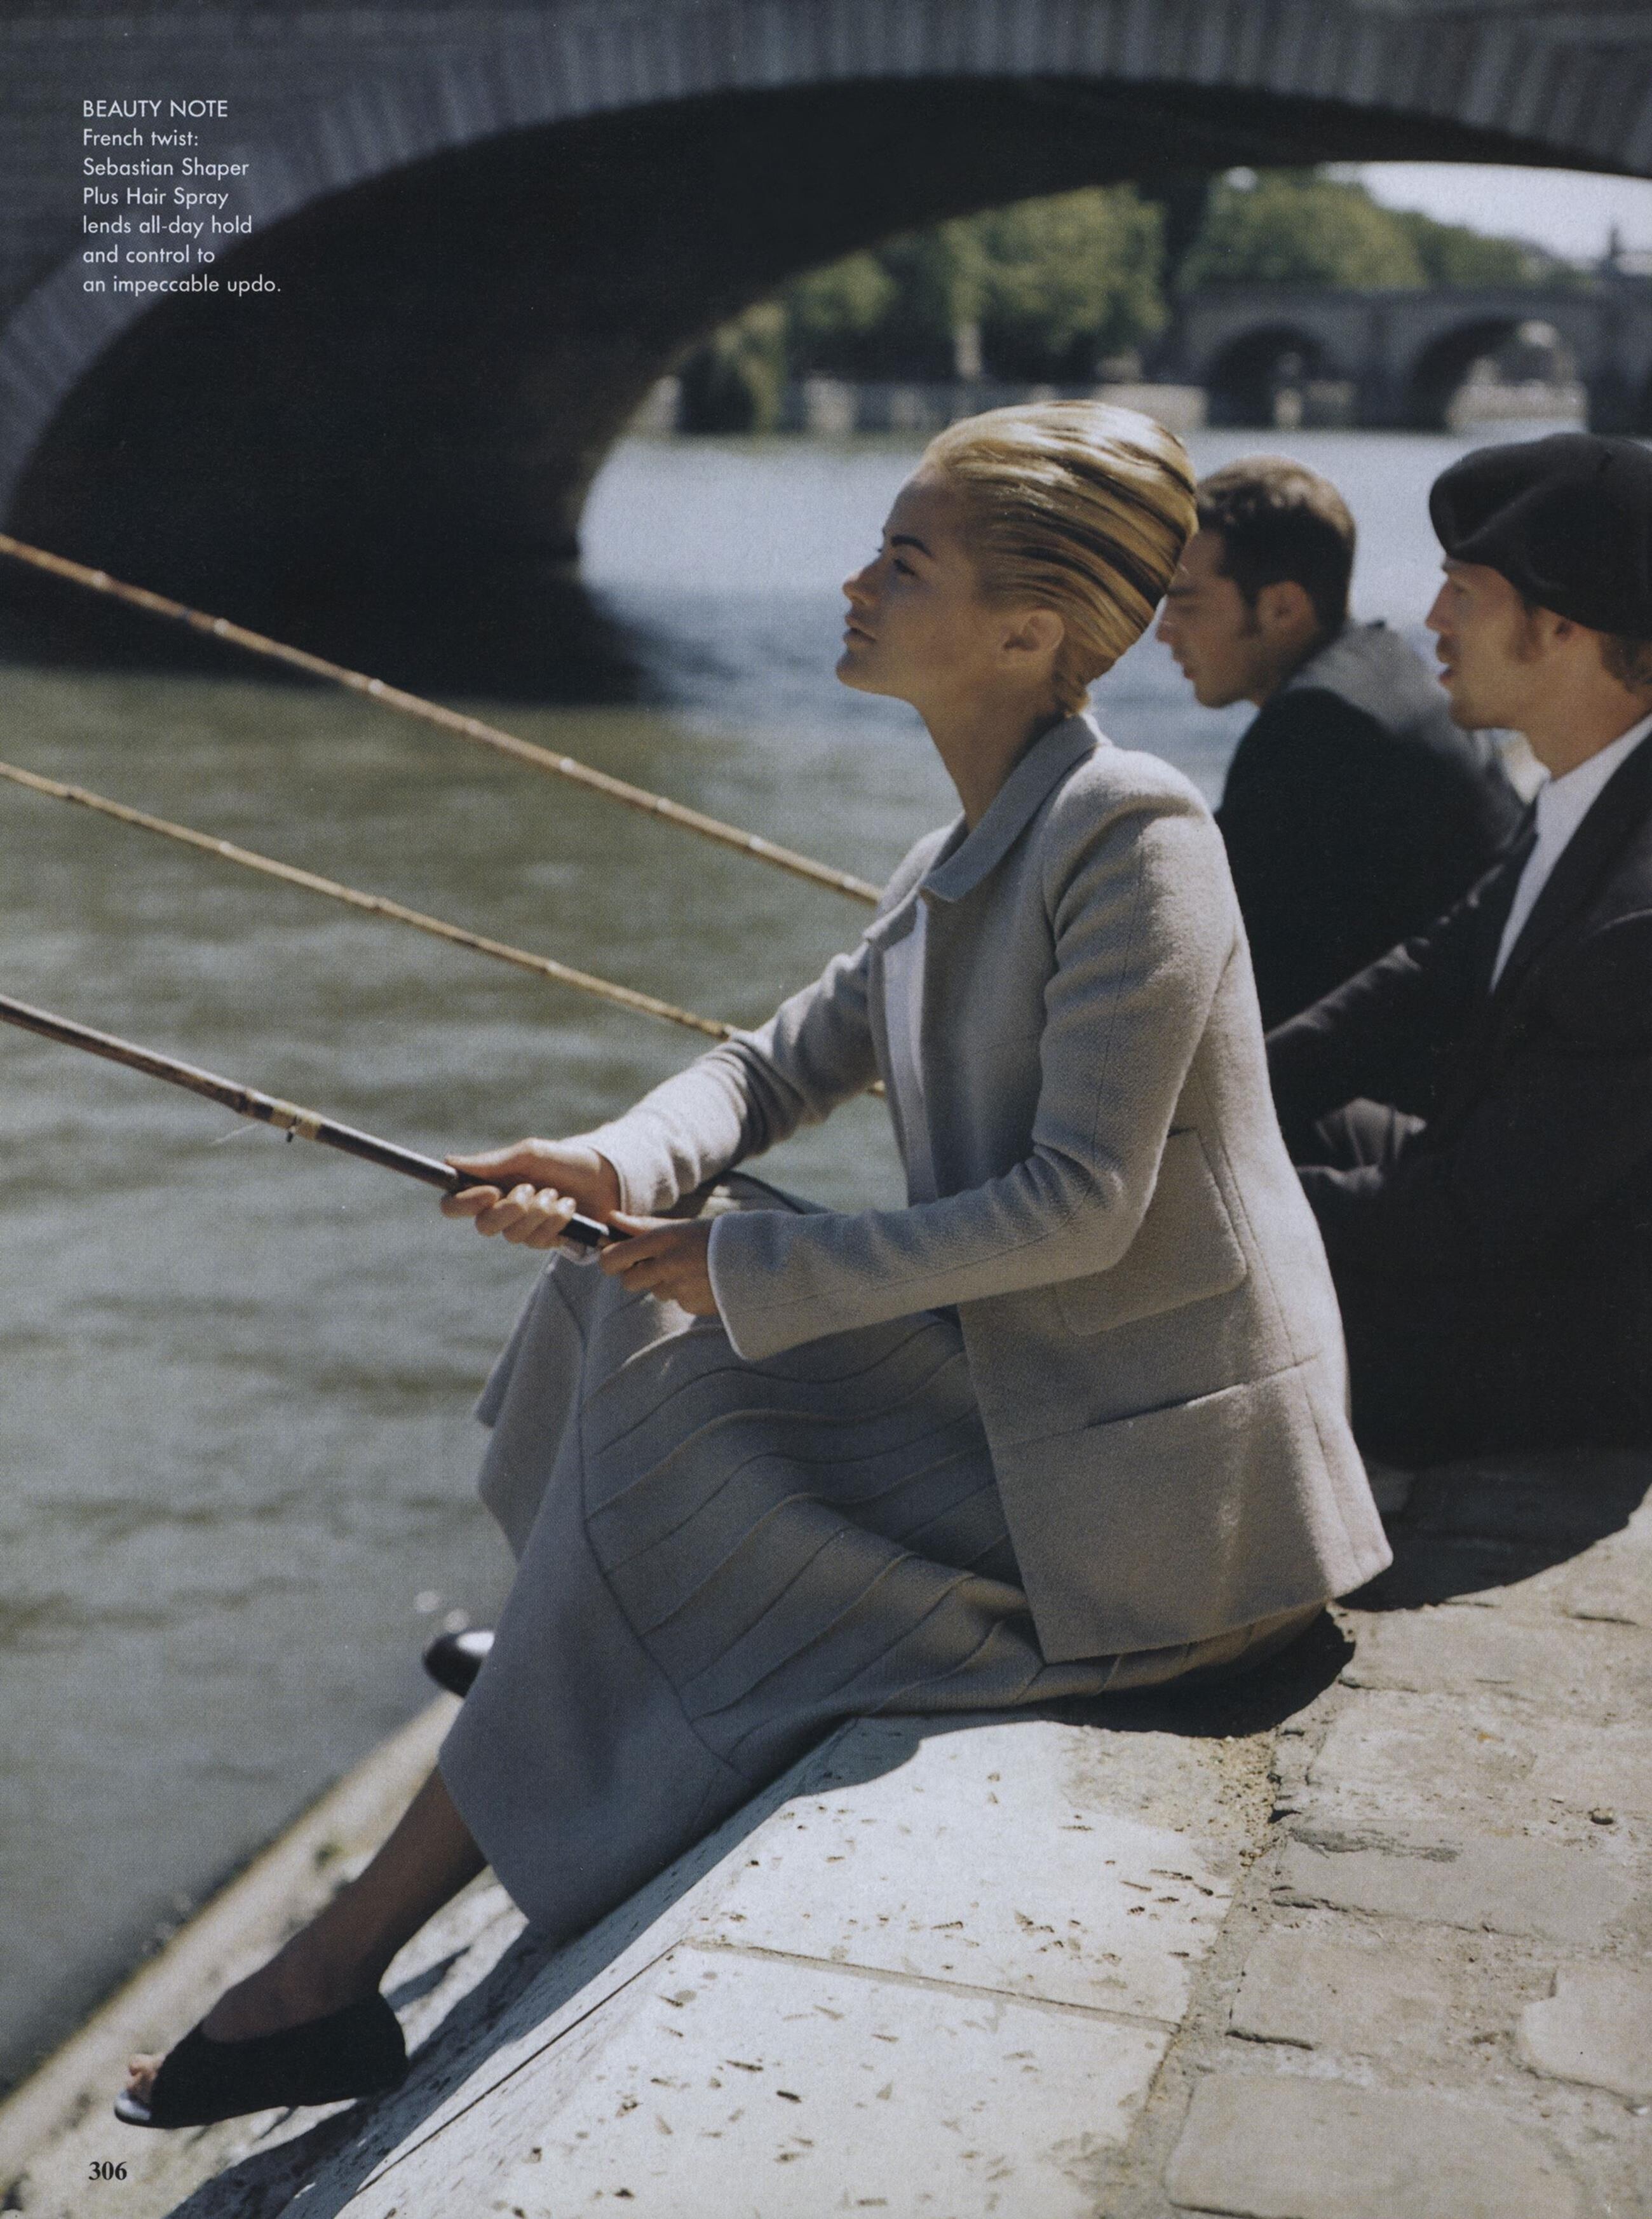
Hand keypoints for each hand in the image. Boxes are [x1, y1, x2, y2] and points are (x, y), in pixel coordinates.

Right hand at [440, 1139, 620, 1248]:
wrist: (606, 1177)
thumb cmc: (564, 1160)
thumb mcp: (530, 1154)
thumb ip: (493, 1162)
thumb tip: (451, 1161)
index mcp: (489, 1186)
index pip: (454, 1205)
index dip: (464, 1203)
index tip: (491, 1192)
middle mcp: (500, 1210)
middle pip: (483, 1227)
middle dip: (511, 1210)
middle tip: (532, 1190)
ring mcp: (522, 1228)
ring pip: (514, 1236)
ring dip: (540, 1212)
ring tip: (558, 1194)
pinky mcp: (544, 1240)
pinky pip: (538, 1242)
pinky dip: (555, 1222)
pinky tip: (569, 1207)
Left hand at [598, 1213, 717, 1314]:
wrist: (760, 1261)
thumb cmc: (716, 1237)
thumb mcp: (681, 1226)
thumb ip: (644, 1226)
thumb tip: (611, 1219)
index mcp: (662, 1240)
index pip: (613, 1258)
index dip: (609, 1260)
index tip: (616, 1257)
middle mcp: (667, 1265)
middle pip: (628, 1281)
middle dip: (637, 1274)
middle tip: (655, 1263)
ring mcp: (678, 1289)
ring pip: (655, 1291)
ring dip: (665, 1282)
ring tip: (691, 1268)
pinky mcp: (691, 1306)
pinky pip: (676, 1301)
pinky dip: (685, 1293)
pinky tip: (704, 1281)